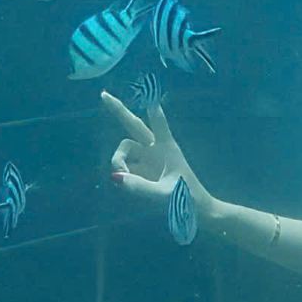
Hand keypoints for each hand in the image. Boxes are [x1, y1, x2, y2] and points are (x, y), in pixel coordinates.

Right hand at [102, 92, 213, 213]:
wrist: (198, 212)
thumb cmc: (188, 200)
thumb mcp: (164, 195)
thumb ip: (139, 187)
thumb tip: (115, 177)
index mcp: (167, 148)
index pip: (158, 122)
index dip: (151, 106)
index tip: (145, 89)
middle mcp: (156, 150)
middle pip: (133, 125)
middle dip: (119, 111)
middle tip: (103, 96)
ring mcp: (149, 162)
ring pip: (125, 151)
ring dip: (119, 161)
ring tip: (121, 180)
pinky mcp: (144, 174)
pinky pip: (126, 169)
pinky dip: (122, 175)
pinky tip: (123, 184)